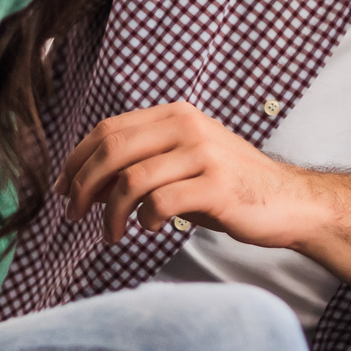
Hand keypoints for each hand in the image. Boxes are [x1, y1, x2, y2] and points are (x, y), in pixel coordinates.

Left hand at [57, 101, 316, 247]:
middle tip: (72, 215)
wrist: (288, 202)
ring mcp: (203, 154)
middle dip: (83, 186)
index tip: (62, 189)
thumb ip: (139, 168)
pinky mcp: (217, 185)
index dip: (77, 160)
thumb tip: (86, 188)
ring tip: (111, 235)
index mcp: (175, 115)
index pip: (108, 129)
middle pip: (113, 150)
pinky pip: (161, 202)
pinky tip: (148, 229)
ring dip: (111, 213)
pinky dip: (144, 219)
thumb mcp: (181, 167)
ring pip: (132, 179)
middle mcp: (187, 126)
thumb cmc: (229, 188)